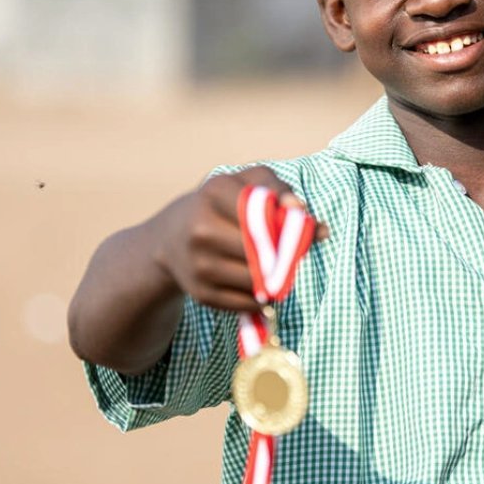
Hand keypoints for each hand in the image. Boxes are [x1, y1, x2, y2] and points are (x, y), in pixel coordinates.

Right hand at [151, 167, 325, 312]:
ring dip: (277, 277)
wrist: (171, 237)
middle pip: (265, 250)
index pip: (265, 211)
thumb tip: (311, 221)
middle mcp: (202, 228)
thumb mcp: (246, 182)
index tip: (304, 227)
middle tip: (295, 252)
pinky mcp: (202, 293)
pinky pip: (250, 301)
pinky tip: (260, 282)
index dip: (290, 223)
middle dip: (287, 254)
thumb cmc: (223, 204)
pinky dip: (263, 295)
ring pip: (260, 279)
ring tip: (278, 266)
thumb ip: (281, 190)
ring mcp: (199, 264)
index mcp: (215, 191)